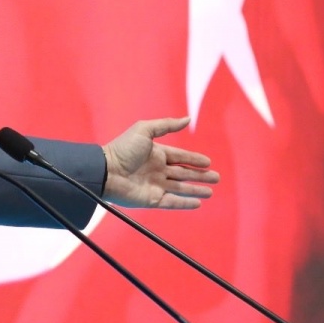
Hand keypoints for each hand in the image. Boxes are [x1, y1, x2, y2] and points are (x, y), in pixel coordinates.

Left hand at [102, 118, 218, 208]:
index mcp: (156, 154)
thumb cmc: (123, 149)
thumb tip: (187, 119)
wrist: (106, 171)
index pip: (180, 157)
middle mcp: (157, 170)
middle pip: (184, 174)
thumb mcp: (144, 130)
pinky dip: (185, 203)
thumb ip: (166, 125)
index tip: (208, 162)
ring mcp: (155, 186)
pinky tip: (197, 203)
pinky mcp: (152, 200)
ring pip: (181, 189)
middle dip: (200, 176)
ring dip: (196, 190)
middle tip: (217, 177)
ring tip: (211, 192)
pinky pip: (172, 202)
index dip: (194, 160)